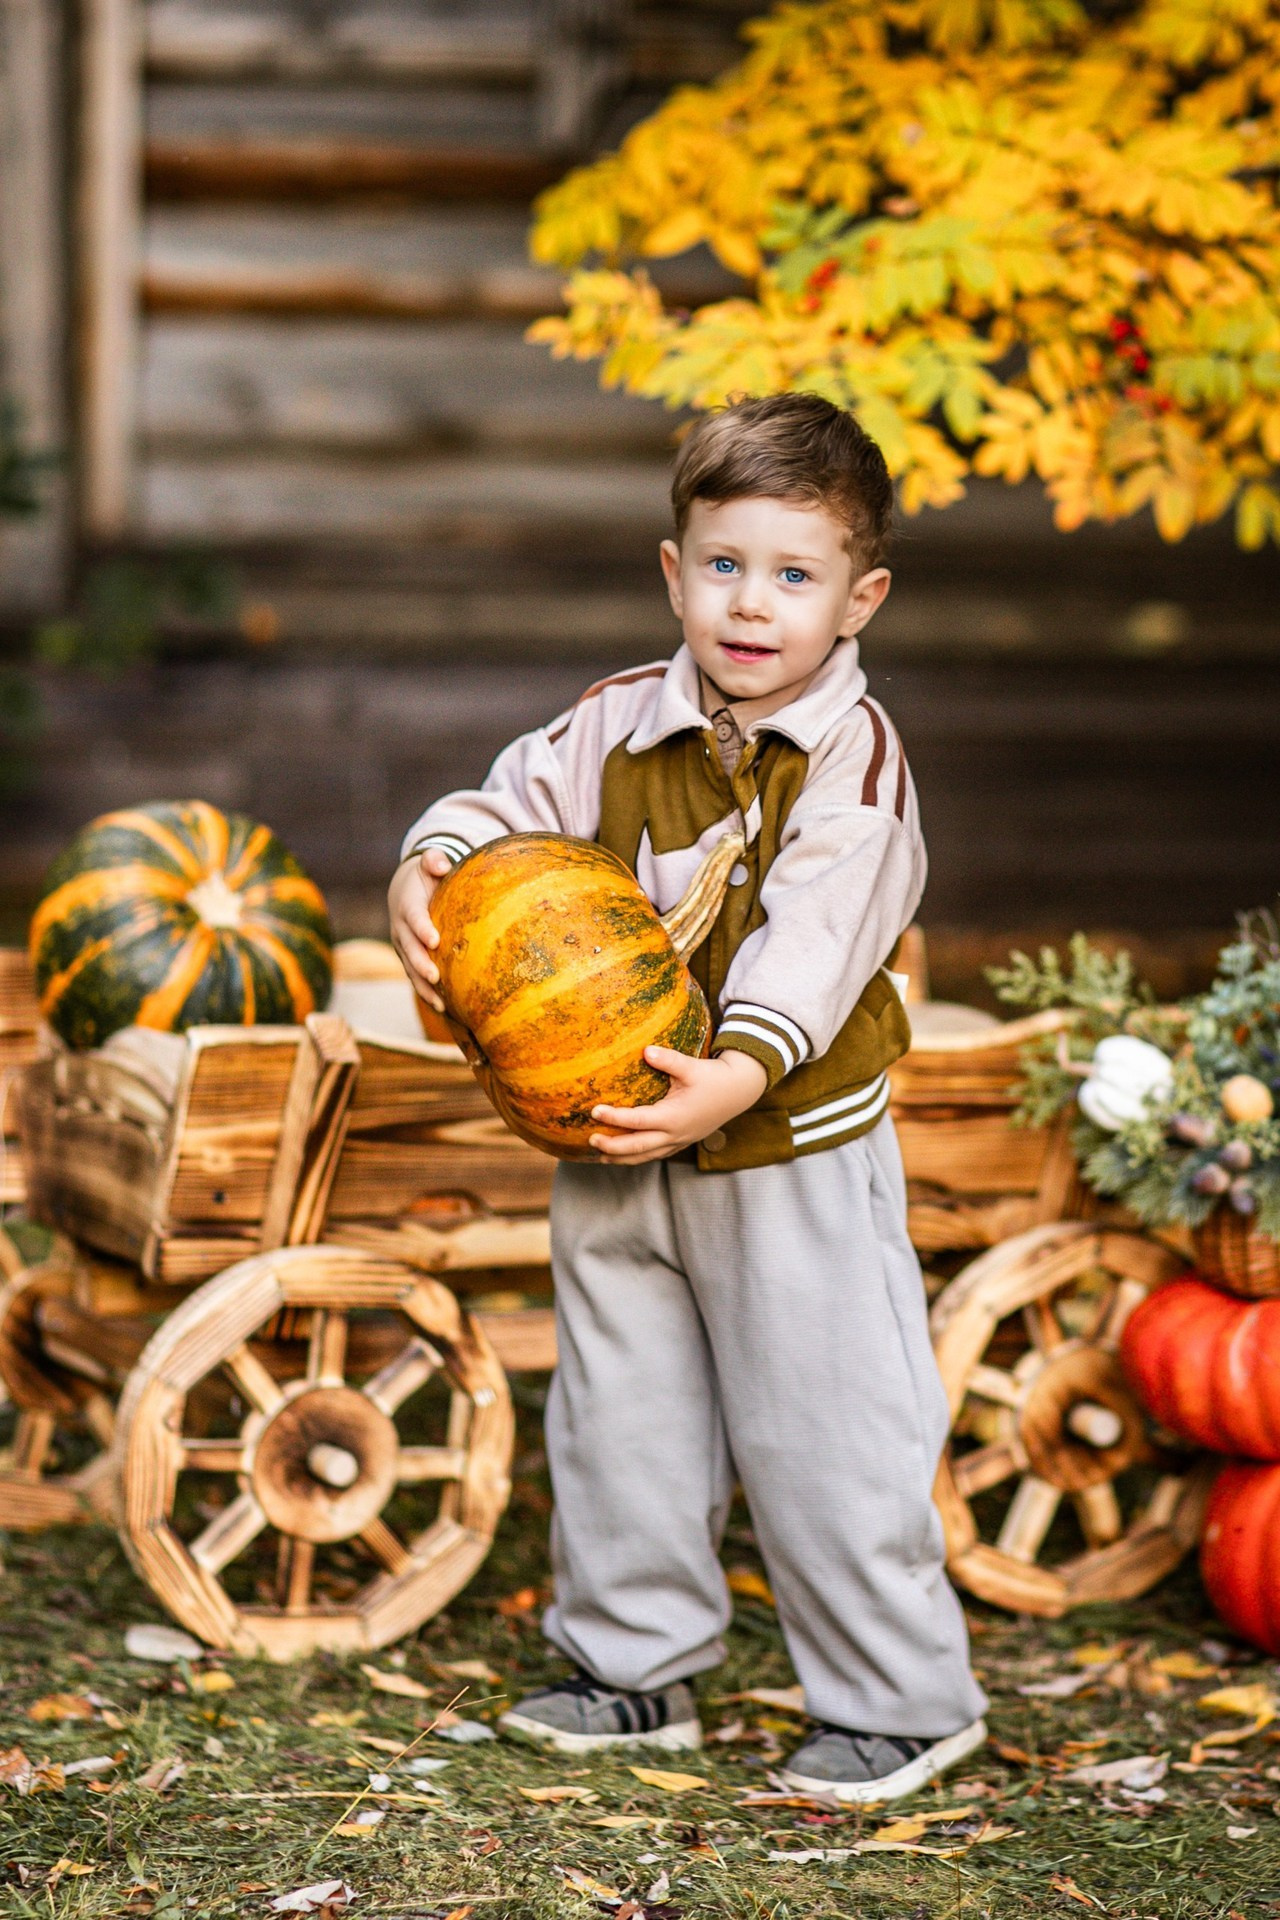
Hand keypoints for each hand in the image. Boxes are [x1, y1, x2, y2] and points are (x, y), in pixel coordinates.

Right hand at [388, 847, 453, 1010]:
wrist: (404, 891)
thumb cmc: (426, 878)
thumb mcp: (428, 864)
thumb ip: (434, 860)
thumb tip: (441, 864)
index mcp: (408, 906)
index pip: (414, 917)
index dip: (422, 928)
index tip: (434, 939)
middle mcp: (401, 929)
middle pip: (410, 949)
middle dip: (421, 964)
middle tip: (436, 976)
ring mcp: (403, 947)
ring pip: (411, 969)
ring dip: (424, 987)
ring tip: (441, 1004)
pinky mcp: (408, 960)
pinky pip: (415, 978)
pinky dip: (427, 993)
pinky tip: (444, 1008)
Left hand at [589, 1045, 767, 1163]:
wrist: (738, 1092)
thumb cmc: (713, 1077)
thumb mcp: (692, 1066)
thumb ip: (668, 1060)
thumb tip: (646, 1050)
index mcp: (674, 1116)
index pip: (638, 1121)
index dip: (615, 1117)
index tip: (595, 1111)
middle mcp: (675, 1134)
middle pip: (637, 1147)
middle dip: (612, 1146)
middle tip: (591, 1139)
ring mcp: (679, 1141)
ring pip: (646, 1156)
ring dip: (622, 1158)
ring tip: (600, 1155)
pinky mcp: (682, 1142)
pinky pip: (655, 1154)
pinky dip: (637, 1157)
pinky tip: (623, 1155)